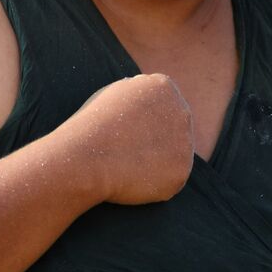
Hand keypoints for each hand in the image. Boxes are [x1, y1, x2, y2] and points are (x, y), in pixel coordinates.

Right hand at [59, 73, 194, 205]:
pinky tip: (133, 179)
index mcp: (163, 87)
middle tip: (128, 151)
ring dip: (156, 162)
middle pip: (174, 129)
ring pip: (174, 156)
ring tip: (128, 165)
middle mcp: (181, 111)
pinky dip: (155, 184)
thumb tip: (150, 103)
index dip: (143, 122)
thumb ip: (139, 95)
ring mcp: (185, 143)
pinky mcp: (182, 172)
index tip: (125, 131)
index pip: (162, 105)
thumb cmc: (92, 127)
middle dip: (155, 140)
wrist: (86, 160)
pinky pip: (171, 179)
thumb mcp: (115, 95)